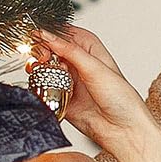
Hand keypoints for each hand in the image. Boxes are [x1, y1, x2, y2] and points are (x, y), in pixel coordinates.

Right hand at [32, 26, 152, 153]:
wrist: (122, 130)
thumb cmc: (121, 98)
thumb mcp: (94, 67)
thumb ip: (69, 50)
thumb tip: (47, 36)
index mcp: (89, 48)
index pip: (63, 32)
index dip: (49, 32)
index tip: (38, 36)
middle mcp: (78, 62)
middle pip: (49, 49)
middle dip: (42, 51)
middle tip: (44, 59)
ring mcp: (68, 80)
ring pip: (44, 68)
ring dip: (40, 70)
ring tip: (46, 74)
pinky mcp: (61, 98)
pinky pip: (43, 89)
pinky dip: (40, 87)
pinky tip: (45, 88)